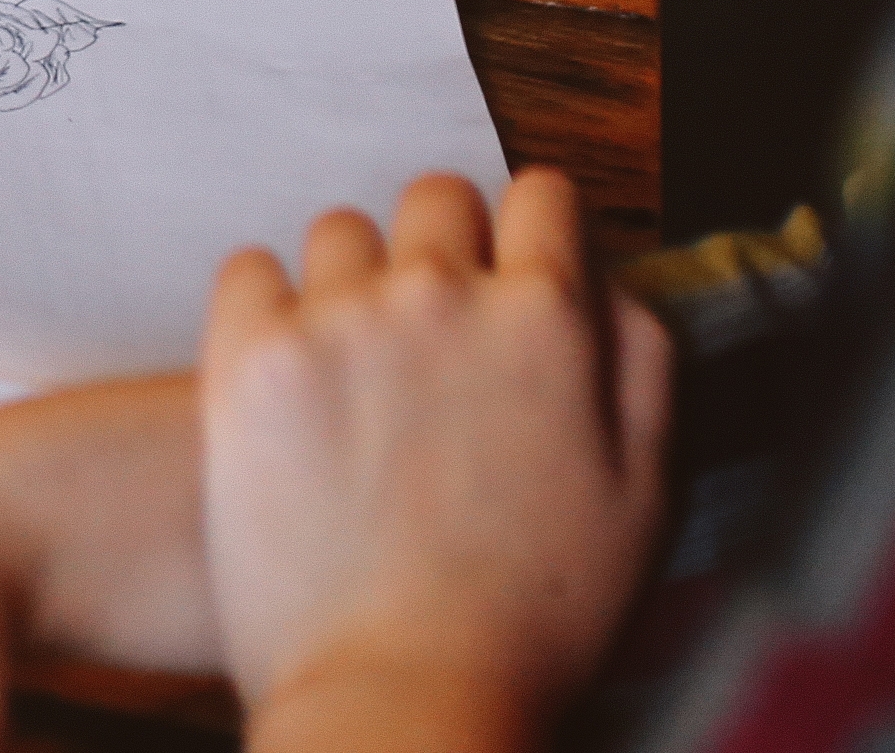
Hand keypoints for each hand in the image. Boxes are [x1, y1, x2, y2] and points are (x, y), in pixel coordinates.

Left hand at [195, 171, 670, 752]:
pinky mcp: (252, 357)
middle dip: (443, 249)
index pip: (542, 195)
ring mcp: (339, 319)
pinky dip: (266, 309)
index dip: (532, 234)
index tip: (515, 272)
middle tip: (434, 336)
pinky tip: (289, 375)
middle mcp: (442, 295)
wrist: (404, 699)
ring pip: (341, 233)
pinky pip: (250, 272)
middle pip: (437, 197)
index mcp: (547, 319)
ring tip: (356, 373)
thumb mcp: (644, 496)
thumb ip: (640, 364)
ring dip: (353, 282)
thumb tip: (609, 282)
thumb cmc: (533, 624)